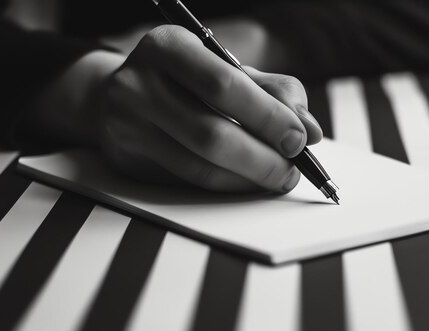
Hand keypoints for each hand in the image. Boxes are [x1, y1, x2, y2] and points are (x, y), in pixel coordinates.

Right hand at [97, 25, 322, 192]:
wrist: (119, 94)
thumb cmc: (186, 80)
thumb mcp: (228, 69)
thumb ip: (274, 92)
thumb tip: (310, 130)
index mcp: (167, 46)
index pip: (223, 85)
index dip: (267, 117)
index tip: (299, 139)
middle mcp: (138, 83)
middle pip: (211, 134)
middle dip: (262, 158)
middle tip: (291, 168)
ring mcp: (127, 125)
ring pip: (200, 166)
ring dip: (249, 179)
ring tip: (277, 177)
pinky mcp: (129, 160)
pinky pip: (189, 182)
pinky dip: (228, 186)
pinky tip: (247, 181)